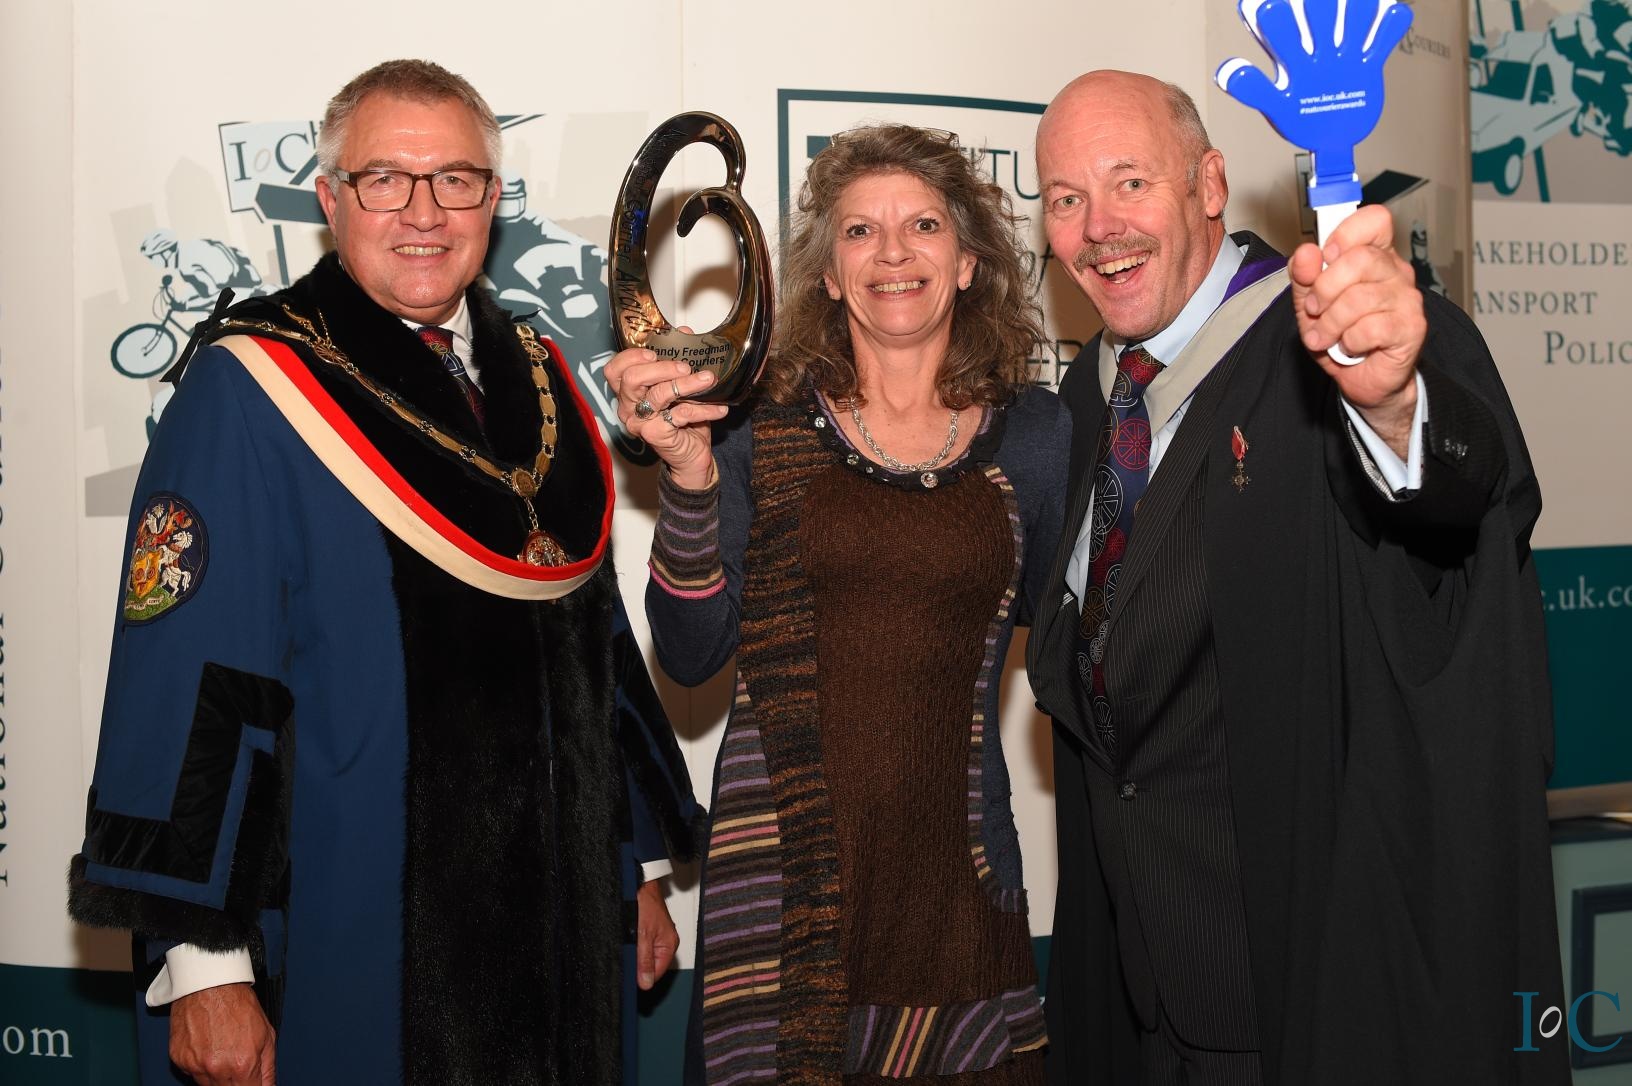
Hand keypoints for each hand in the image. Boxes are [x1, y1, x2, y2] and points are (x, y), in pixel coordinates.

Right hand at [169, 983, 275, 1084]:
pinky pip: (192, 1073)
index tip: (253, 1082)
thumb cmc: (238, 1004)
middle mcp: (217, 1069)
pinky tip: (209, 1047)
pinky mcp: (179, 1060)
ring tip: (224, 1052)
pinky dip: (201, 1066)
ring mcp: (195, 1066)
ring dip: (218, 1076)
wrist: (210, 984)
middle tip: (238, 1065)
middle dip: (236, 1083)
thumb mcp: (267, 1035)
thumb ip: (268, 1069)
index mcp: (242, 1064)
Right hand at [604, 345, 727, 489]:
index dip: (631, 356)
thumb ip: (678, 360)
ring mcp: (640, 422)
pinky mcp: (656, 435)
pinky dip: (704, 409)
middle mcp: (628, 407)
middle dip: (662, 367)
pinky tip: (719, 408)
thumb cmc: (682, 419)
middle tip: (685, 367)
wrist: (691, 454)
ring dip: (688, 384)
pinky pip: (681, 414)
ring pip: (659, 394)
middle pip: (632, 378)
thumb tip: (685, 333)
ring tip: (709, 379)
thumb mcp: (680, 386)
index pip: (614, 370)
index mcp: (628, 392)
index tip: (654, 352)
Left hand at [635, 878, 678, 990]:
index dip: (642, 977)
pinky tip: (625, 939)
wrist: (637, 882)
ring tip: (625, 944)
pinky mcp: (647, 929)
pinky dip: (631, 944)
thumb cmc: (644, 902)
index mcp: (669, 944)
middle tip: (625, 955)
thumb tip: (646, 983)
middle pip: (650, 964)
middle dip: (637, 964)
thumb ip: (644, 960)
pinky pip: (639, 944)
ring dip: (633, 953)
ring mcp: (656, 934)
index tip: (629, 976)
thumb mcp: (642, 936)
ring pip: (642, 954)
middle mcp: (665, 941)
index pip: (656, 973)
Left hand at [1217, 0, 1411, 185]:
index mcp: (1290, 57)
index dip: (1273, 14)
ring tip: (1357, 7)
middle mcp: (1317, 48)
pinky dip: (1390, 25)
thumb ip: (1253, 89)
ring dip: (1356, 10)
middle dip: (1317, 6)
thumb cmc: (1300, 119)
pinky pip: (1383, 37)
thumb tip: (1227, 70)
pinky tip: (1390, 14)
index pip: (1278, 25)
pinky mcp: (1369, 63)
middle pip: (1318, 12)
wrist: (1332, 139)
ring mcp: (1344, 54)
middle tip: (1317, 5)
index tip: (1268, 7)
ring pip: (1353, 17)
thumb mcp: (1275, 106)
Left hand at [1289, 203, 1423, 457]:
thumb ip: (1304, 276)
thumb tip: (1305, 253)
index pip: (1374, 220)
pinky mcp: (1411, 328)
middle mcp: (1395, 272)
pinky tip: (1348, 347)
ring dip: (1331, 323)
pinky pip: (1369, 327)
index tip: (1326, 256)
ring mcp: (1407, 299)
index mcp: (1374, 256)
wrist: (1362, 379)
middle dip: (1325, 288)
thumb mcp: (1311, 303)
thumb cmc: (1339, 336)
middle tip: (1315, 310)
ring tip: (1324, 337)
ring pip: (1360, 298)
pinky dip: (1348, 341)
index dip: (1345, 234)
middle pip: (1360, 259)